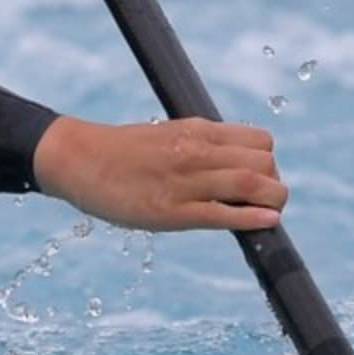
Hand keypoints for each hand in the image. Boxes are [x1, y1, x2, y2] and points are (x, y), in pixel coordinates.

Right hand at [30, 116, 288, 233]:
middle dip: (273, 183)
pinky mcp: (173, 212)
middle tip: (262, 199)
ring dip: (273, 200)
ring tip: (271, 212)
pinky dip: (253, 219)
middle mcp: (197, 152)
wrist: (80, 159)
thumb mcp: (168, 134)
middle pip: (263, 163)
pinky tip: (268, 223)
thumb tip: (233, 160)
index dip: (269, 161)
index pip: (260, 140)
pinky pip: (223, 215)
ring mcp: (185, 182)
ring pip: (251, 184)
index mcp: (198, 131)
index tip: (260, 177)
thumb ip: (201, 145)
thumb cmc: (124, 151)